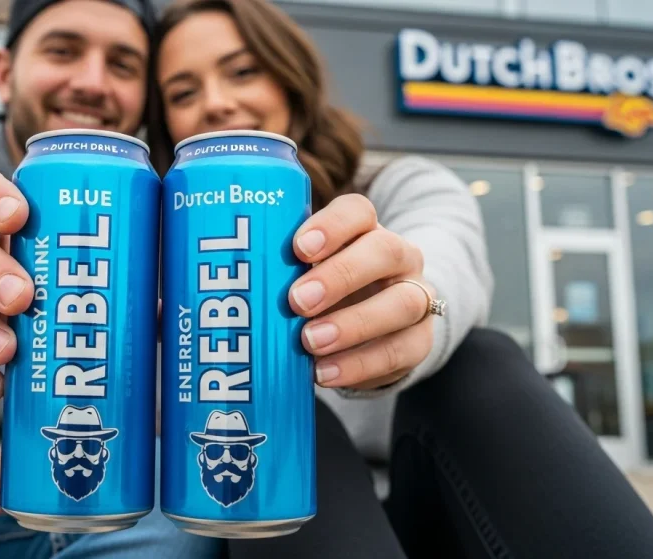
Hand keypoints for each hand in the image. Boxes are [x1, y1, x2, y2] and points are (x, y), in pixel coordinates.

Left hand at [288, 194, 433, 389]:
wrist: (369, 331)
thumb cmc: (321, 293)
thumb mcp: (302, 277)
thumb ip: (279, 274)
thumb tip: (232, 286)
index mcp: (365, 230)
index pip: (357, 212)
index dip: (331, 226)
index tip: (298, 248)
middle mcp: (397, 257)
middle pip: (384, 251)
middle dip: (340, 276)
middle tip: (297, 301)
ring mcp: (415, 297)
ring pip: (401, 303)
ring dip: (353, 324)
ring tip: (310, 342)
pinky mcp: (420, 340)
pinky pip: (401, 351)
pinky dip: (360, 364)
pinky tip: (324, 372)